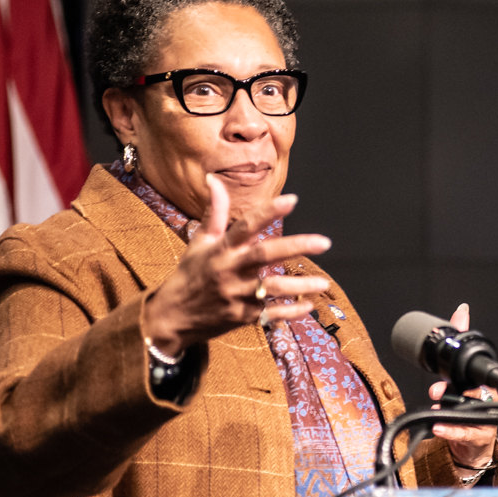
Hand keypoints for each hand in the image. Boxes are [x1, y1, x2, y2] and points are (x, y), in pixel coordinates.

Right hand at [142, 174, 331, 353]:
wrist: (173, 317)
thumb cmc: (190, 274)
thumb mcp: (200, 242)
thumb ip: (215, 212)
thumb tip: (213, 179)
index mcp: (221, 249)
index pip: (246, 225)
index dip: (269, 212)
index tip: (293, 200)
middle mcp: (230, 269)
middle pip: (265, 255)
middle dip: (296, 246)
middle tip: (324, 242)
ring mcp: (236, 295)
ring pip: (272, 288)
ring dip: (299, 286)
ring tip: (324, 283)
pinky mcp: (241, 317)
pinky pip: (271, 314)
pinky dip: (291, 311)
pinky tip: (309, 305)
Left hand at [426, 302, 497, 470]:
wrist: (472, 442)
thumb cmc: (468, 406)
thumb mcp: (460, 374)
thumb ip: (460, 341)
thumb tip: (462, 311)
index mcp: (484, 383)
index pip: (477, 372)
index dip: (466, 369)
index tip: (453, 367)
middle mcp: (488, 400)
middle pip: (474, 393)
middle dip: (452, 391)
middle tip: (435, 391)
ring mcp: (485, 420)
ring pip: (469, 412)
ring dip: (449, 411)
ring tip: (434, 408)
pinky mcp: (478, 436)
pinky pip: (464, 433)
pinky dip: (450, 430)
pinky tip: (438, 427)